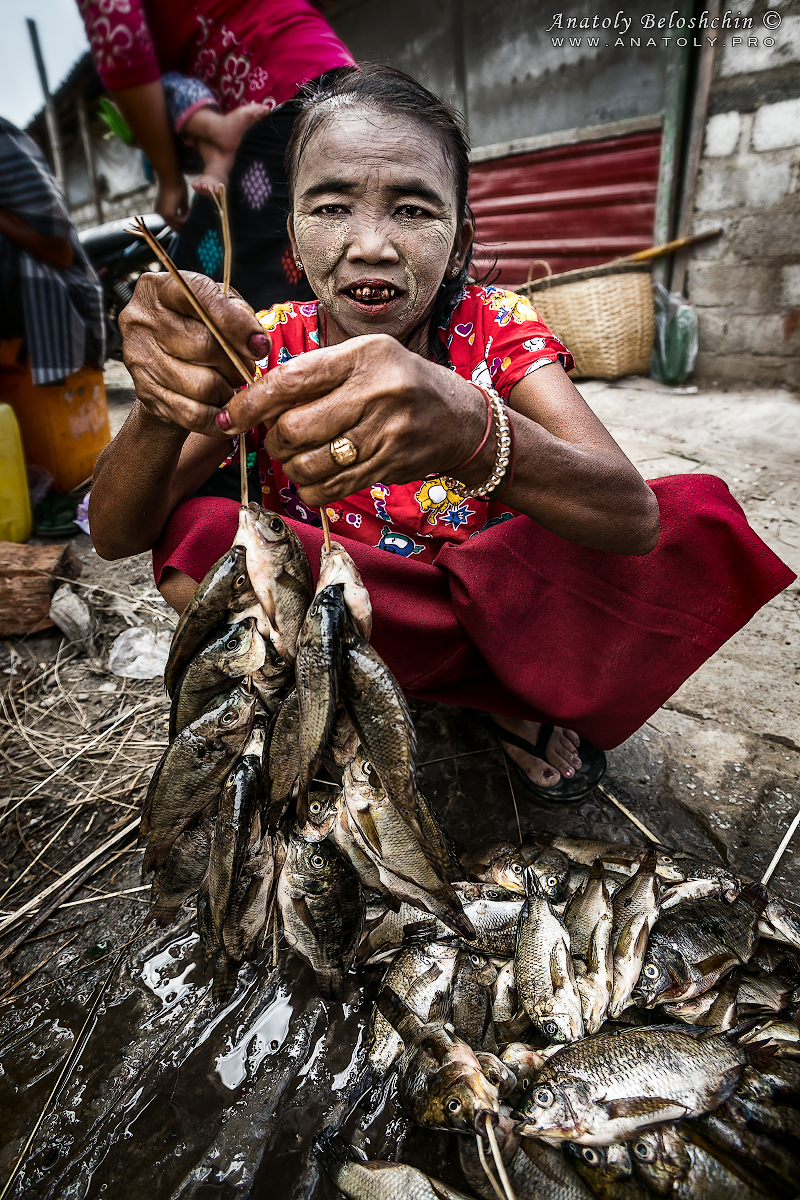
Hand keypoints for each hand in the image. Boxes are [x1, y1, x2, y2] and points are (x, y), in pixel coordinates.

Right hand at [119, 271, 268, 431]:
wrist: (163, 363)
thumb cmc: (196, 328)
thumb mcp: (217, 307)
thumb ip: (237, 314)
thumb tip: (256, 343)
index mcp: (160, 288)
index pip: (199, 296)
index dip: (235, 323)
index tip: (259, 345)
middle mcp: (141, 319)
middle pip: (203, 346)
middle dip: (234, 363)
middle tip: (244, 369)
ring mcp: (139, 357)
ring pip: (202, 386)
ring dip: (226, 391)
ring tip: (229, 385)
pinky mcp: (145, 392)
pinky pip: (192, 413)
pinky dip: (216, 417)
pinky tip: (222, 410)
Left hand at [155, 175, 189, 230]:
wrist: (169, 176)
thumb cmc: (174, 184)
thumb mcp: (179, 200)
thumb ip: (182, 210)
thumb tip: (187, 217)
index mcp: (161, 210)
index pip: (173, 222)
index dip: (182, 221)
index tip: (190, 214)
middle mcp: (161, 214)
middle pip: (175, 226)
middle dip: (184, 223)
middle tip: (192, 216)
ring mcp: (164, 215)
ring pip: (178, 225)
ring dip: (186, 220)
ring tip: (191, 211)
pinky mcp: (169, 214)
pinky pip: (180, 222)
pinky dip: (186, 218)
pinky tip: (189, 209)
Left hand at [221, 335, 489, 505]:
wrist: (459, 419)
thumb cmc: (402, 382)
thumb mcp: (366, 357)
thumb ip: (317, 372)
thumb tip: (259, 396)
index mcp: (363, 356)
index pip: (291, 380)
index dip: (252, 402)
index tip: (231, 414)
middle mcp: (375, 392)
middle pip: (293, 428)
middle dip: (274, 439)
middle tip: (279, 437)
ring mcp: (383, 433)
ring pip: (308, 464)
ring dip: (291, 466)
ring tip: (299, 457)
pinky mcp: (387, 466)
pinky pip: (329, 488)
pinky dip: (311, 488)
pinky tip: (315, 477)